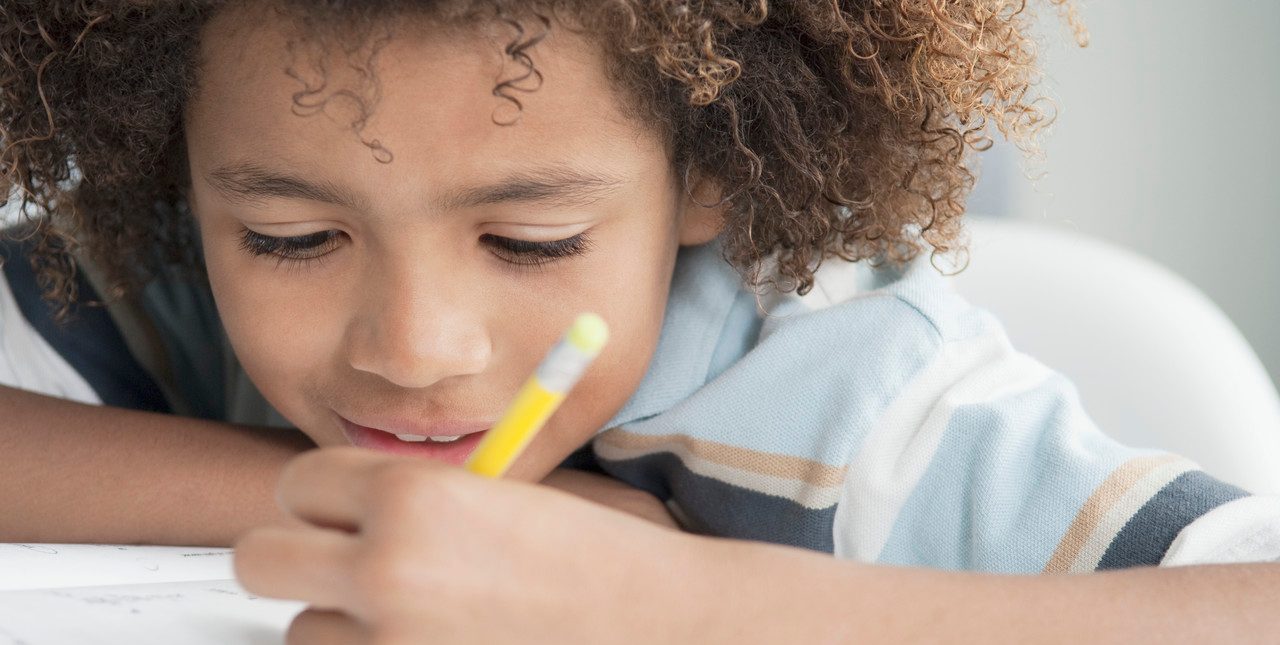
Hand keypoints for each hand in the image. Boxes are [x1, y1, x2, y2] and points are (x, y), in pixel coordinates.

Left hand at [233, 446, 705, 643]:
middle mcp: (387, 569)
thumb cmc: (599, 565)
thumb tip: (345, 508)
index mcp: (416, 496)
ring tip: (413, 621)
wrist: (660, 631)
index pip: (298, 482)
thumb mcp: (505, 499)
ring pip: (300, 633)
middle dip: (297, 558)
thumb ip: (417, 498)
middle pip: (259, 557)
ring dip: (341, 627)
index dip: (322, 498)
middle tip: (345, 566)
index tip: (345, 512)